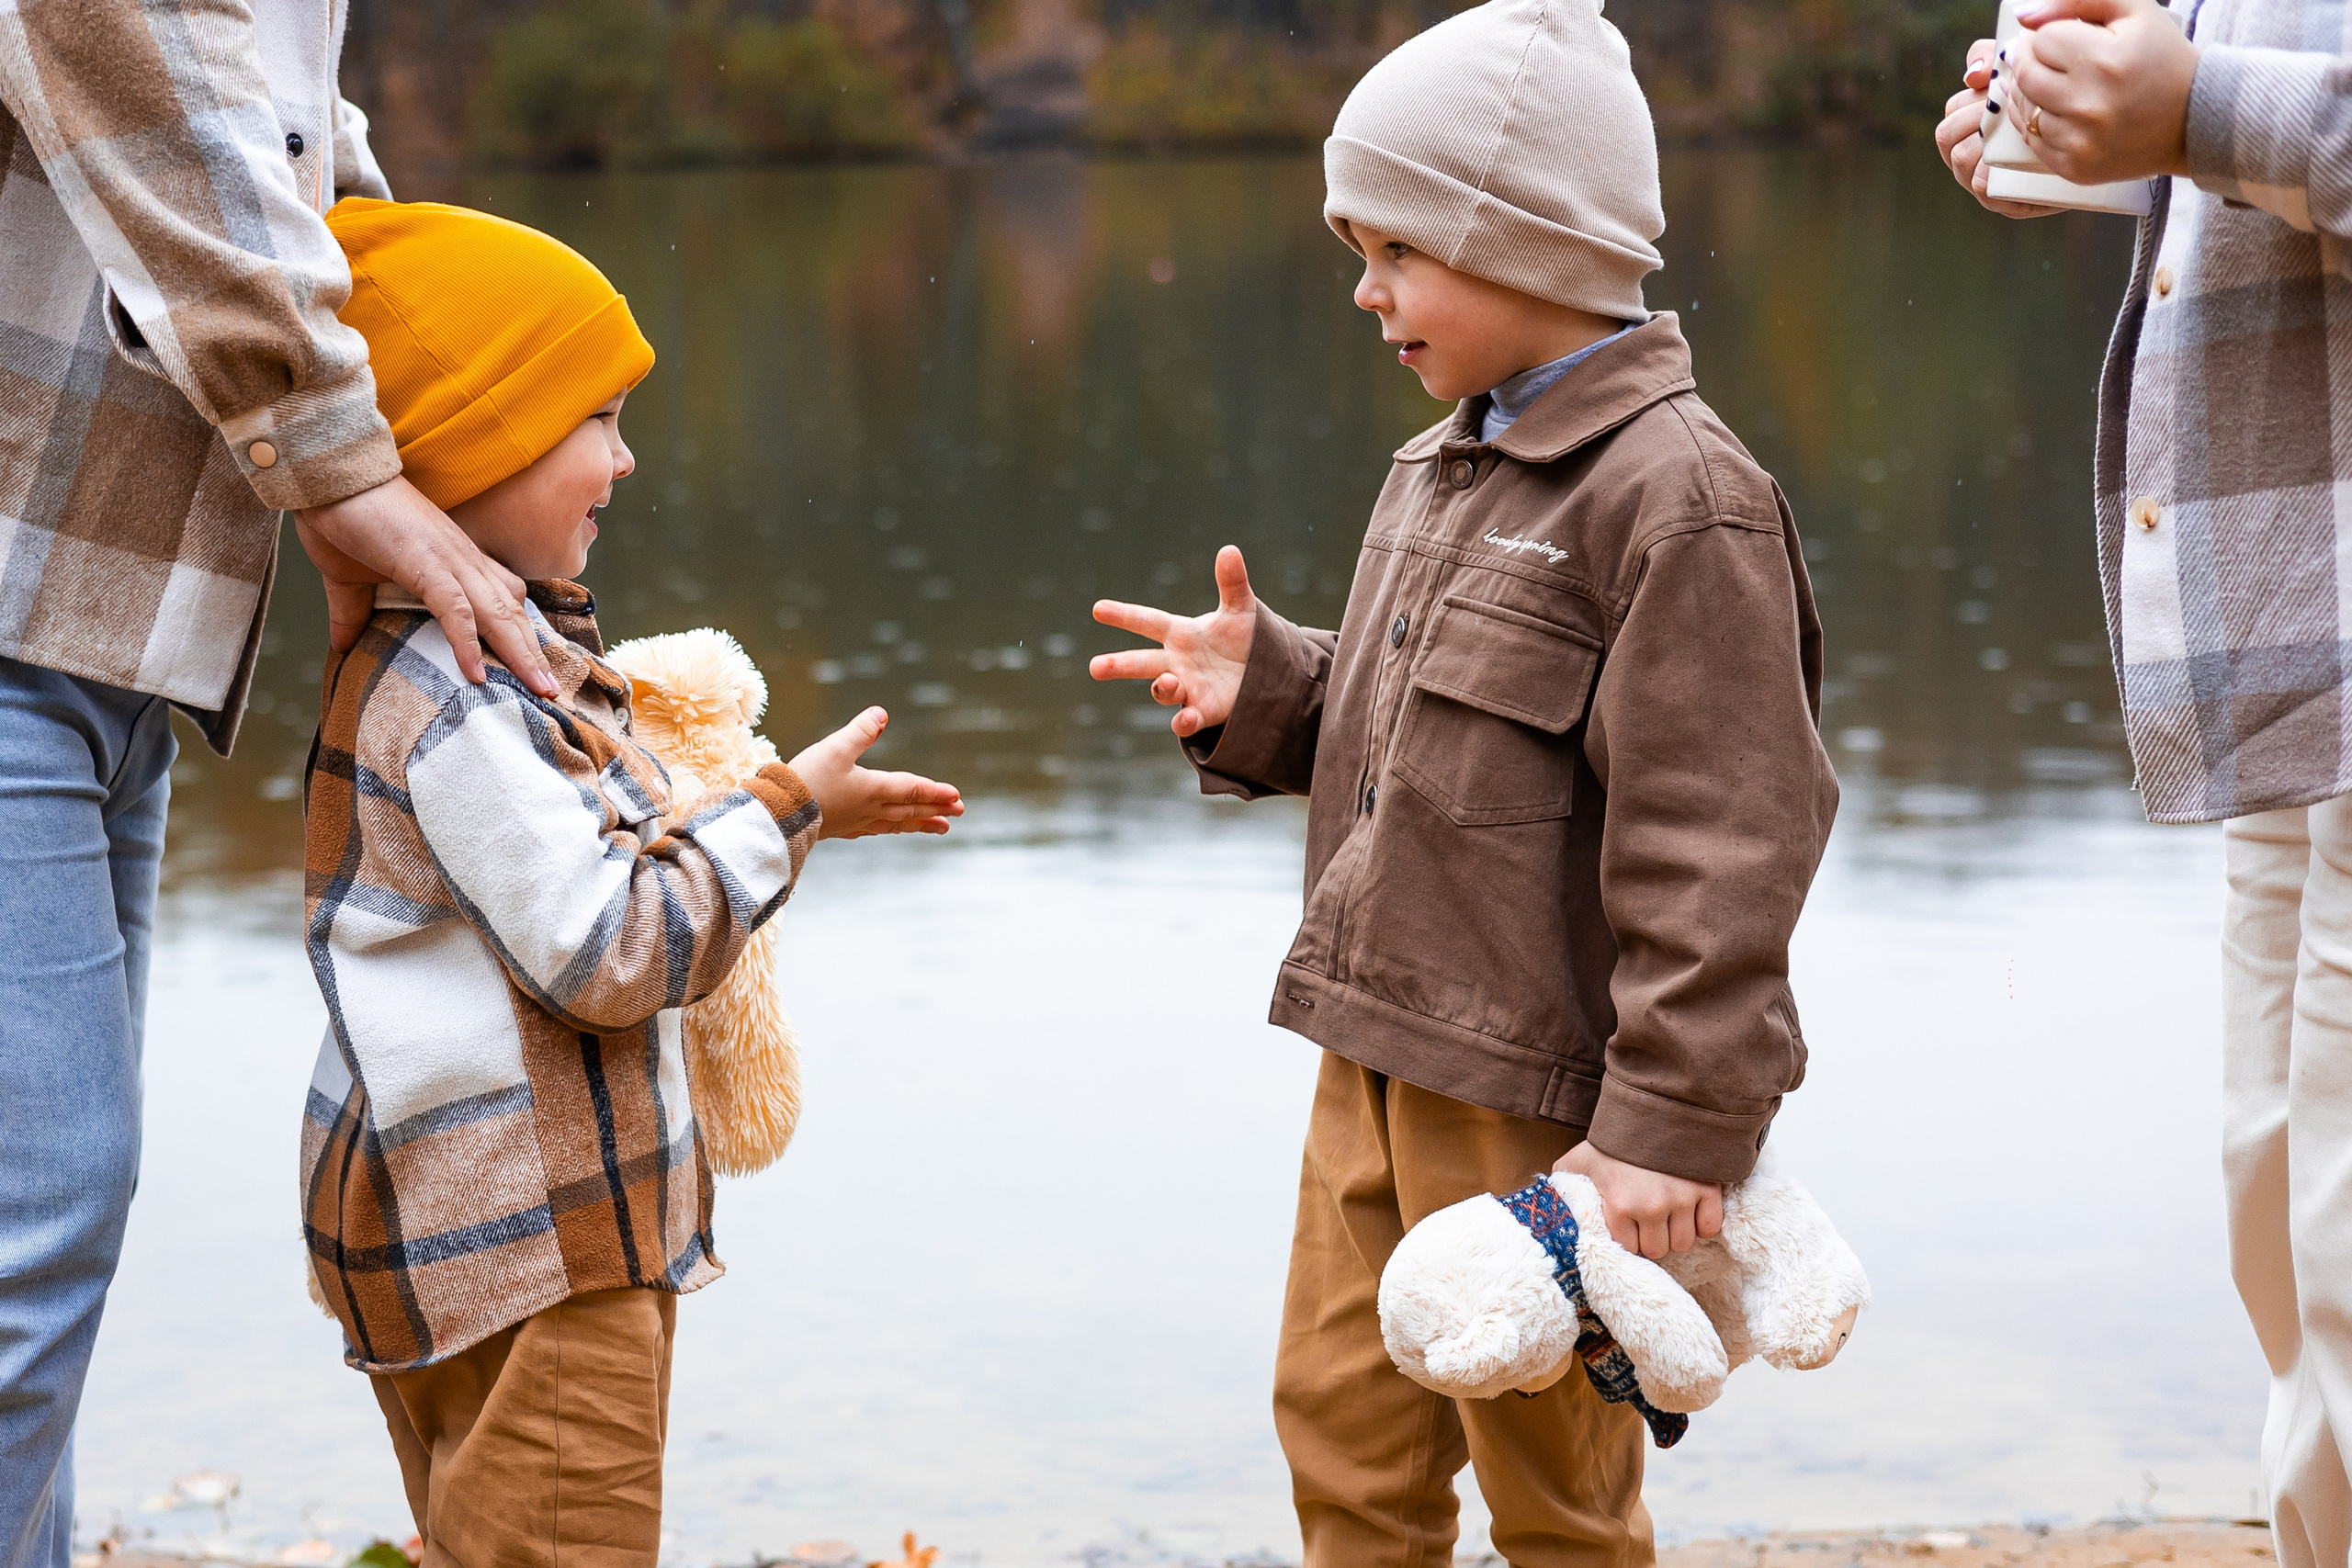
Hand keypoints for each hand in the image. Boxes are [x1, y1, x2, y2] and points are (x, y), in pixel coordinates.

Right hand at [296, 474, 556, 696]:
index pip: (503, 599)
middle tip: (552, 692)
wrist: (326, 475)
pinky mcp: (425, 562)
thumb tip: (342, 646)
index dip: (522, 633)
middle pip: (512, 612)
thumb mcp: (350, 577)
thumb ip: (353, 612)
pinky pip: (456, 609)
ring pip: (497, 613)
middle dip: (534, 654)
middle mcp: (463, 560)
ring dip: (521, 654)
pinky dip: (468, 642)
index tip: (536, 667)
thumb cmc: (342, 517)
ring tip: (539, 690)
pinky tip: (477, 674)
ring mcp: (448, 560)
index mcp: (455, 561)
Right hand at [788, 707, 963, 839]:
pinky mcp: (840, 829)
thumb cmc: (806, 780)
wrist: (777, 816)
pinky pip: (875, 830)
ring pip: (897, 824)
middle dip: (936, 810)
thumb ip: (860, 732)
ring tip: (940, 829)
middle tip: (959, 813)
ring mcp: (856, 822)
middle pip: (910, 810)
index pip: (913, 790)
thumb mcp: (835, 748)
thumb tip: (882, 714)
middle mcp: (870, 809)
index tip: (957, 796)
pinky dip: (890, 829)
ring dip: (920, 824)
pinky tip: (888, 830)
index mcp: (873, 789)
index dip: (936, 792)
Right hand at [1088, 545, 1257, 736]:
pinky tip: (1185, 718)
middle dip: (1118, 664)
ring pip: (1163, 691)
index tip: (1098, 608)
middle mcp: (1178, 662)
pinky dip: (1184, 721)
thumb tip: (1229, 550)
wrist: (1268, 671)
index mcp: (1181, 634)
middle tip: (1095, 667)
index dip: (1124, 615)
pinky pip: (1188, 719)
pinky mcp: (1205, 711)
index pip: (1147, 622)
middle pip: (1141, 663)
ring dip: (1161, 688)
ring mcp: (1189, 688)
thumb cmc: (1247, 637)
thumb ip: (1232, 583)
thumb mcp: (1242, 609)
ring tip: (1165, 681)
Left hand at [1553, 1142, 1722, 1260]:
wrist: (1651, 1108)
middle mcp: (1651, 1207)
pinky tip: (1690, 1211)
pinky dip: (1702, 1223)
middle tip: (1649, 1222)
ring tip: (1668, 1216)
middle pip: (1658, 1250)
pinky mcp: (1706, 1189)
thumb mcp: (1579, 1160)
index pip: (1629, 1248)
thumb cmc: (1613, 1140)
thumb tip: (1550, 1201)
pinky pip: (1709, 1227)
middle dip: (1652, 1239)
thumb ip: (1564, 1183)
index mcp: (1619, 1205)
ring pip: (1683, 1242)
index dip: (1629, 1239)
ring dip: (1676, 1233)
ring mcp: (1681, 1199)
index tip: (1629, 1227)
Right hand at [1935, 38, 2065, 217]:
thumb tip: (1973, 75)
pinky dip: (1996, 171)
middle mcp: (1971, 153)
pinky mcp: (2003, 201)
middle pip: (1947, 134)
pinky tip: (2019, 159)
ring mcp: (1982, 178)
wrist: (2097, 143)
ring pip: (1960, 160)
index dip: (1971, 98)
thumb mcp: (2026, 72)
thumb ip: (1994, 58)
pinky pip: (1982, 186)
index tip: (1998, 90)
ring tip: (2015, 132)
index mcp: (1972, 123)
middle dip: (1975, 118)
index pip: (1952, 109)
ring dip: (1984, 142)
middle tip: (2008, 111)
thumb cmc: (2059, 104)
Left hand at [2006, 0, 2197, 183]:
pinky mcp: (2075, 168)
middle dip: (2030, 60)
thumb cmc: (2163, 59)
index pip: (2041, 39)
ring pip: (2023, 108)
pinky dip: (2033, 122)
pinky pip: (2031, 140)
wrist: (2196, 118)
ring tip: (2052, 82)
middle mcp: (2090, 104)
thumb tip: (2023, 15)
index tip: (2059, 37)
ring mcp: (2080, 141)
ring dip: (2029, 92)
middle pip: (2025, 74)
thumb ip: (2077, 0)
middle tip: (2045, 57)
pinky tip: (2050, 109)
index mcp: (2105, 60)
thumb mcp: (2135, 11)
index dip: (2047, 34)